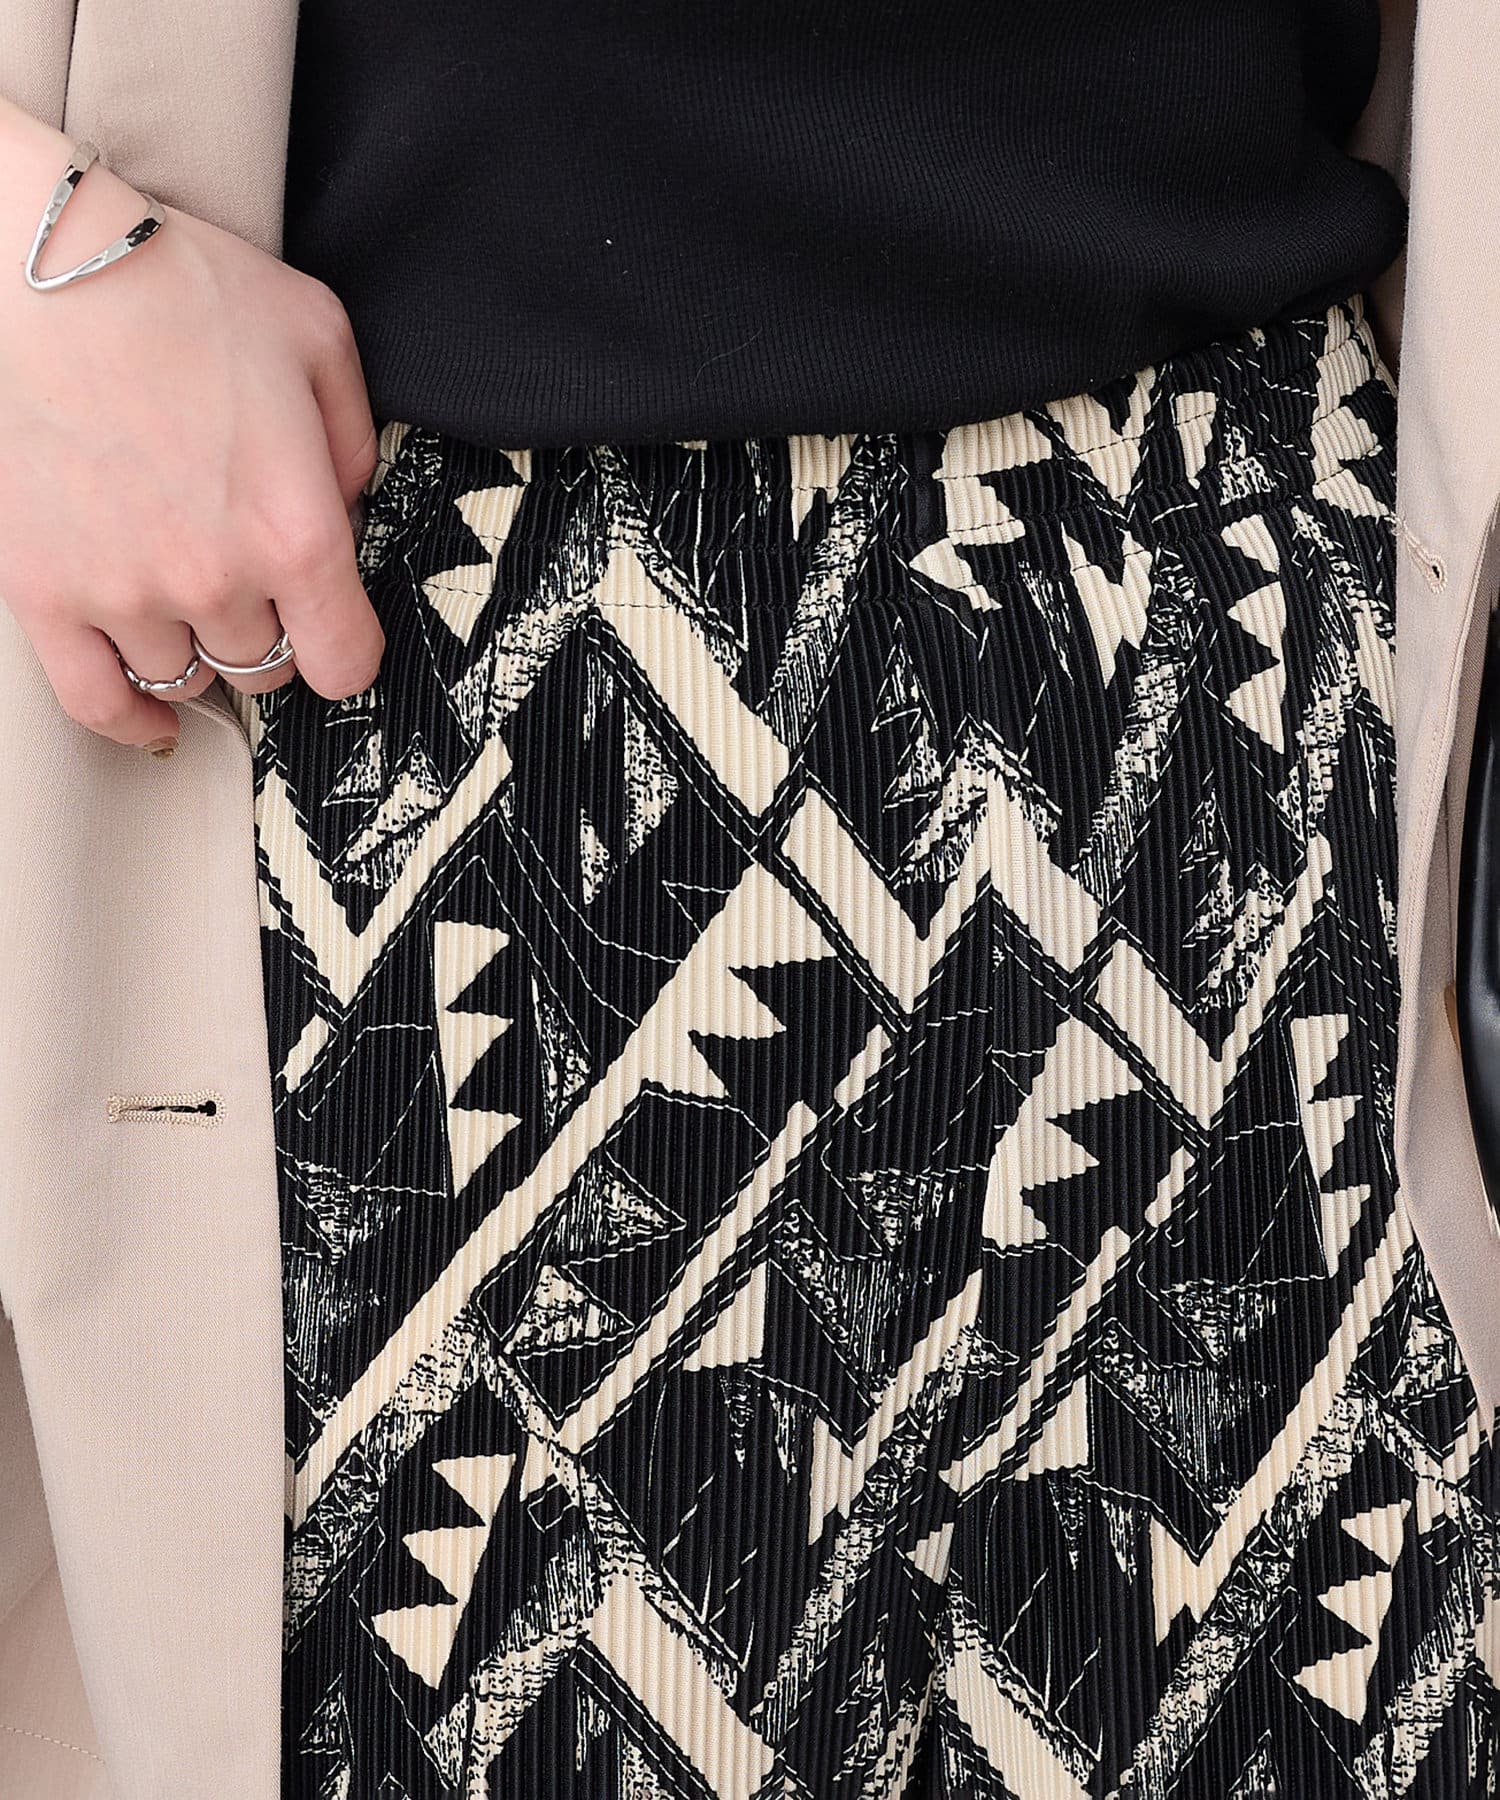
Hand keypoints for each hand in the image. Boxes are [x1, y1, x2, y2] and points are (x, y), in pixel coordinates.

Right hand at [0, 98, 383, 754]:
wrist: (38, 264)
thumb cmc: (179, 285)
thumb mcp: (317, 338)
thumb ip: (354, 442)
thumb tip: (354, 511)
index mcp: (294, 532)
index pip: (344, 661)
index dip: (345, 648)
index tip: (333, 628)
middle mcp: (213, 581)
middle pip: (263, 665)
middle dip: (266, 627)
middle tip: (246, 573)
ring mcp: (123, 594)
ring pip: (185, 676)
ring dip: (194, 644)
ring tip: (185, 592)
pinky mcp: (44, 591)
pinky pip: (93, 701)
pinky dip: (126, 718)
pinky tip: (148, 712)